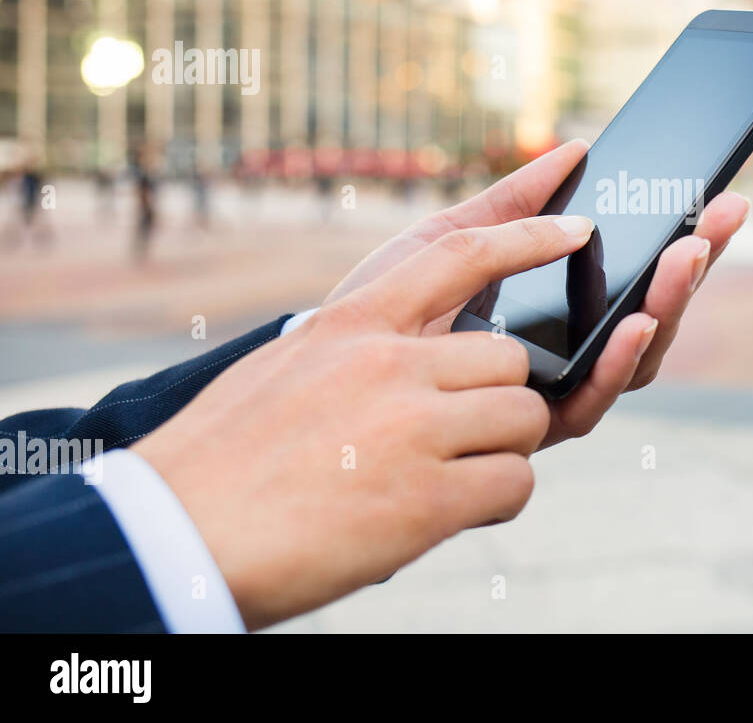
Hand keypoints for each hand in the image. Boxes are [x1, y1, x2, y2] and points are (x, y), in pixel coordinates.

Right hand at [134, 213, 596, 628]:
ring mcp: (412, 431)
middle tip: (462, 434)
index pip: (462, 254)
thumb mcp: (285, 366)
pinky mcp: (427, 502)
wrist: (169, 535)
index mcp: (352, 324)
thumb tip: (410, 349)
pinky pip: (514, 484)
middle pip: (510, 360)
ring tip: (445, 479)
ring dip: (501, 451)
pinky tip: (445, 513)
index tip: (576, 224)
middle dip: (501, 398)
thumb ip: (354, 346)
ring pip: (523, 419)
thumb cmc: (220, 458)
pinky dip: (495, 500)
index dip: (529, 234)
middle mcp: (388, 366)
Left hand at [324, 140, 749, 448]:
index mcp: (557, 306)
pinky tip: (634, 322)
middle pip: (650, 313)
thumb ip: (513, 203)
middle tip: (721, 215)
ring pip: (636, 357)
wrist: (317, 372)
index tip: (717, 195)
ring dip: (668, 306)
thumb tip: (576, 148)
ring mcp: (552, 392)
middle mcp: (565, 353)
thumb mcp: (451, 238)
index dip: (682, 239)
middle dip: (692, 266)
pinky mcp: (530, 431)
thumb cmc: (382, 305)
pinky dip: (618, 361)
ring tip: (685, 258)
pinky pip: (592, 400)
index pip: (635, 274)